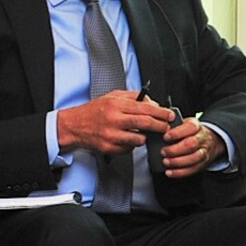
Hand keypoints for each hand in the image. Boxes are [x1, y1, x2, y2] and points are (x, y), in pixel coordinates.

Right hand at [56, 91, 173, 155]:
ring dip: (145, 137)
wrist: (75, 125)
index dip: (161, 112)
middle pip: (146, 123)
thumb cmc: (95, 111)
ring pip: (139, 138)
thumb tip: (153, 103)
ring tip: (142, 132)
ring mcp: (111, 135)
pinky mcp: (109, 147)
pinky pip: (129, 148)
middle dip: (160, 126)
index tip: (169, 115)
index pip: (146, 108)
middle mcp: (114, 119)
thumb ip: (133, 97)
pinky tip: (127, 138)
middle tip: (166, 127)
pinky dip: (132, 144)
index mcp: (116, 105)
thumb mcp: (113, 96)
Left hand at [159, 116, 225, 177]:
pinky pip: (193, 169)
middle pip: (192, 144)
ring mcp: (204, 152)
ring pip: (194, 158)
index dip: (177, 133)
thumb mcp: (184, 124)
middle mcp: (202, 138)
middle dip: (175, 149)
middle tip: (163, 152)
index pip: (189, 127)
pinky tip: (169, 172)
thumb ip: (173, 127)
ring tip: (165, 162)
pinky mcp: (203, 163)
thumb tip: (157, 132)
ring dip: (177, 162)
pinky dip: (180, 172)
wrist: (210, 140)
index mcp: (196, 126)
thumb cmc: (190, 132)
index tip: (165, 137)